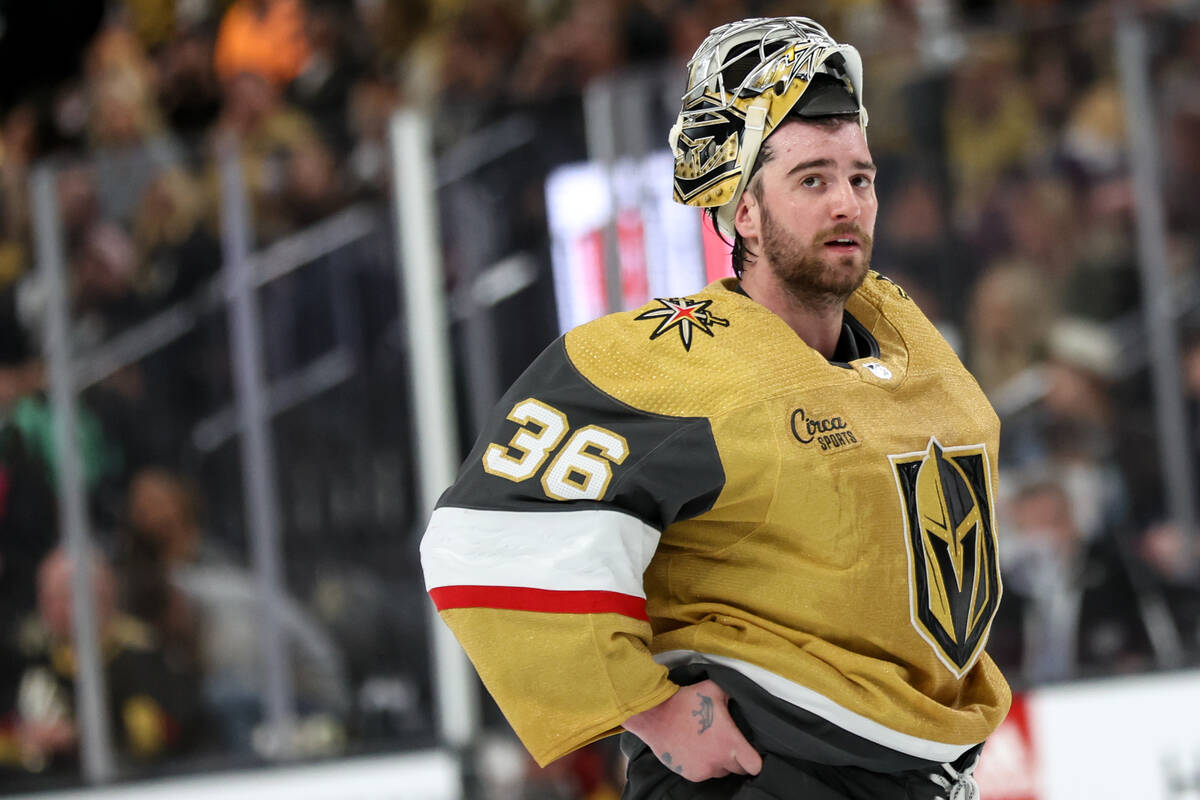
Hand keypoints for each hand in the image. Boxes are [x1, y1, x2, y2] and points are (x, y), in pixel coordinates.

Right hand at [623, 679, 761, 781]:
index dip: (755, 760)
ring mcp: (704, 770)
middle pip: (739, 769)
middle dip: (736, 759)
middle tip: (725, 743)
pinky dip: (703, 765)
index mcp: (730, 741)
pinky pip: (704, 774)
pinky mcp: (691, 774)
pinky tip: (695, 749)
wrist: (655, 715)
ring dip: (719, 762)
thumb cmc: (685, 702)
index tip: (751, 753)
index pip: (755, 765)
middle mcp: (719, 760)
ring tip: (707, 744)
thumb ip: (732, 694)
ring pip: (721, 772)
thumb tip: (742, 695)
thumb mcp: (713, 690)